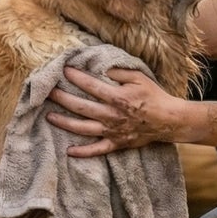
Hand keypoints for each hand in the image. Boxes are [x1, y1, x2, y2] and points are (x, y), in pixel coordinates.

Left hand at [45, 65, 178, 156]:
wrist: (169, 120)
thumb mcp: (138, 77)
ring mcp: (113, 132)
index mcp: (118, 98)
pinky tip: (69, 151)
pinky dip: (83, 152)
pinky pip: (97, 150)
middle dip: (62, 98)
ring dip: (65, 123)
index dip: (76, 77)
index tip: (63, 70)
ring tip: (49, 116)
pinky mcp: (117, 144)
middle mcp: (113, 116)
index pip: (91, 86)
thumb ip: (118, 71)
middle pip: (81, 107)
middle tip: (48, 91)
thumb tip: (100, 65)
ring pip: (83, 128)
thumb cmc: (153, 95)